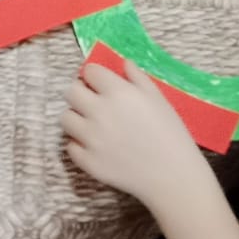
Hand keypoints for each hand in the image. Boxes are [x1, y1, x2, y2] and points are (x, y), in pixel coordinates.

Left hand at [61, 57, 211, 208]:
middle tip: (93, 101)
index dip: (95, 75)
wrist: (172, 175)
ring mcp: (90, 138)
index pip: (90, 71)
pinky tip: (95, 145)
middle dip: (80, 92)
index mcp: (117, 92)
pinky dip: (79, 144)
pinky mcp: (87, 161)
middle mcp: (98, 111)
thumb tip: (122, 62)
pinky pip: (70, 146)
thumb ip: (136, 76)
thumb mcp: (158, 97)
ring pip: (65, 118)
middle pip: (71, 91)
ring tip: (92, 124)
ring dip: (76, 117)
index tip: (101, 83)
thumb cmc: (170, 132)